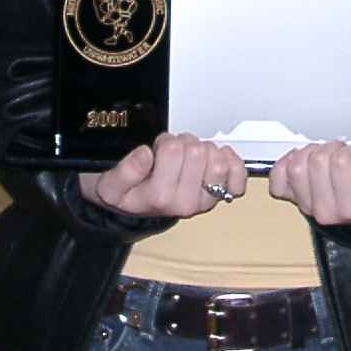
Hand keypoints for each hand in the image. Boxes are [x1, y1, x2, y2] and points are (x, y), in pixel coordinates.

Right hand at [80, 132, 246, 217]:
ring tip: (188, 157)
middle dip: (183, 143)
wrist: (141, 209)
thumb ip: (125, 171)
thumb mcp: (112, 185)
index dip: (164, 141)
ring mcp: (207, 200)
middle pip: (196, 150)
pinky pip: (239, 179)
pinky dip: (231, 163)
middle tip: (172, 152)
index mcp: (161, 197)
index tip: (157, 149)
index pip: (172, 150)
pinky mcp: (222, 196)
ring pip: (217, 159)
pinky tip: (216, 159)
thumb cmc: (130, 193)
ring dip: (203, 149)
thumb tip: (145, 155)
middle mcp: (187, 202)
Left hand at [269, 141, 350, 225]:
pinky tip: (303, 162)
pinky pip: (277, 181)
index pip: (340, 162)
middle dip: (332, 149)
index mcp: (350, 207)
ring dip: (311, 154)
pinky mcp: (294, 200)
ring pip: (295, 167)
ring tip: (326, 157)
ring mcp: (306, 205)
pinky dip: (286, 165)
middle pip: (316, 161)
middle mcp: (324, 210)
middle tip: (344, 155)